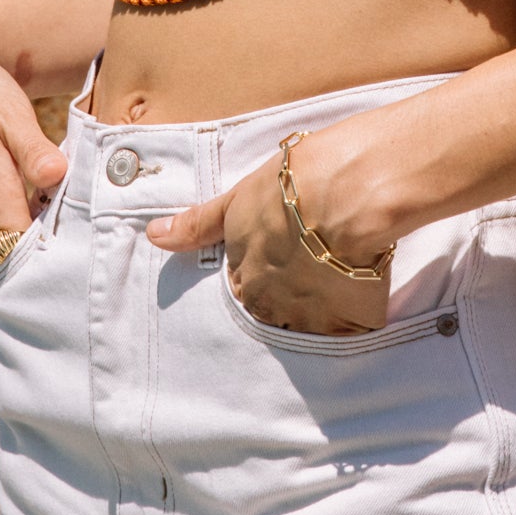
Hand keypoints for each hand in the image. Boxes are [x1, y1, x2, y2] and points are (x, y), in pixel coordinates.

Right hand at [0, 13, 67, 255]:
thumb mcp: (5, 106)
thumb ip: (30, 147)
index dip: (50, 254)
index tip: (80, 250)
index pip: (20, 245)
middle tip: (76, 255)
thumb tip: (56, 178)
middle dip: (38, 264)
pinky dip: (4, 242)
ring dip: (20, 255)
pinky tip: (32, 227)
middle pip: (6, 260)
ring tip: (58, 245)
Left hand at [146, 139, 392, 335]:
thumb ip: (198, 225)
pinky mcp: (348, 323)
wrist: (345, 192)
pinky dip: (355, 310)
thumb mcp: (236, 200)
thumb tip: (155, 236)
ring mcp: (309, 319)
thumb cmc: (289, 186)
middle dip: (291, 292)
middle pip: (276, 311)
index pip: (245, 289)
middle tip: (314, 260)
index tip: (286, 251)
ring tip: (338, 270)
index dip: (268, 269)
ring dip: (321, 304)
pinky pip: (348, 328)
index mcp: (241, 279)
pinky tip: (361, 282)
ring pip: (311, 323)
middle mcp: (269, 307)